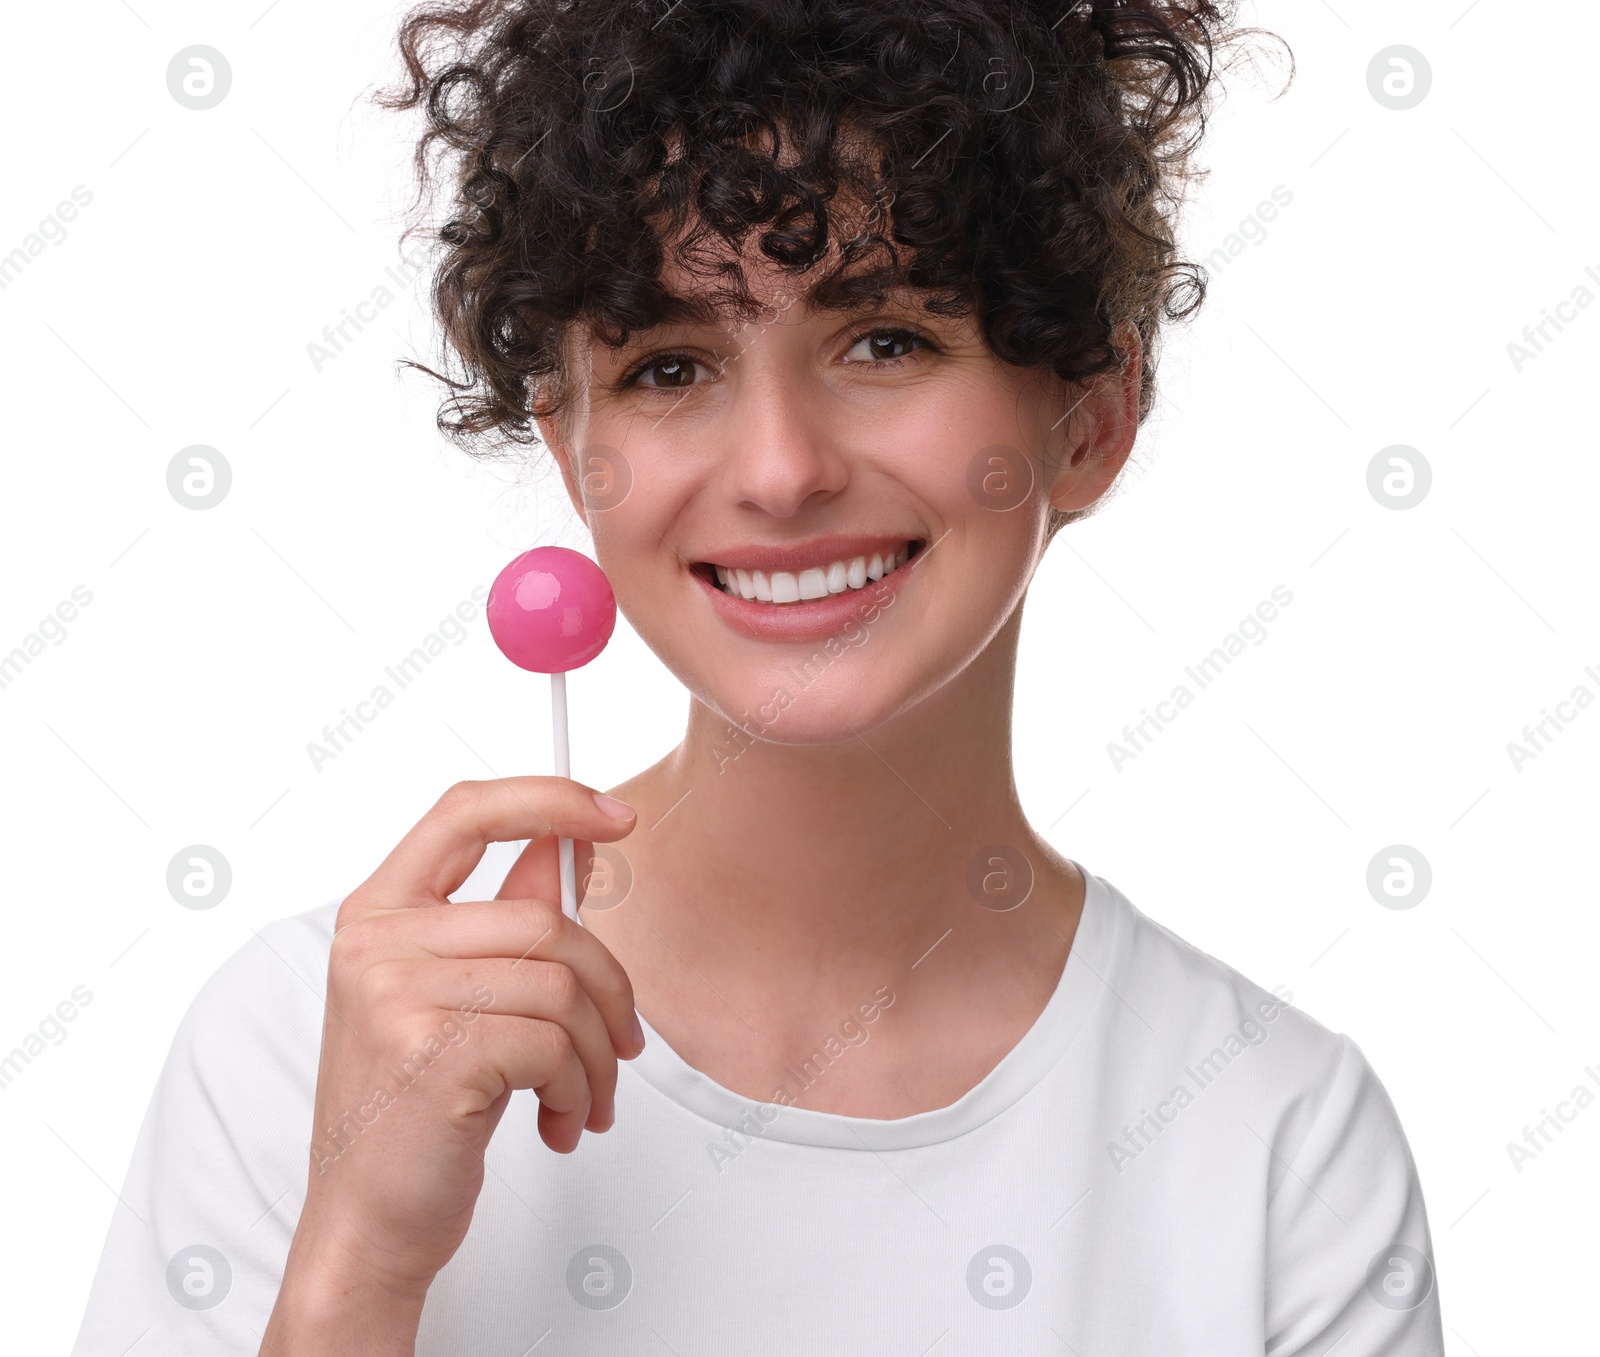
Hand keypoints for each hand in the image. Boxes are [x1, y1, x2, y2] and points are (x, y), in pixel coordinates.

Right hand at [260, 777, 642, 1353]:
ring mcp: (398, 996)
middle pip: (547, 921)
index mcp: (378, 912)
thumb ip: (504, 918)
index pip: (465, 811)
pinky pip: (554, 1044)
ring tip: (581, 1098)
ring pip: (563, 987)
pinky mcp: (433, 1054)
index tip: (616, 814)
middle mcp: (378, 943)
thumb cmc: (414, 1109)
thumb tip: (568, 844)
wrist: (366, 1222)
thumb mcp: (451, 998)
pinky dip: (578, 1089)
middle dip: (609, 991)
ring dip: (597, 1056)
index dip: (549, 798)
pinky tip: (558, 1122)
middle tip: (621, 1045)